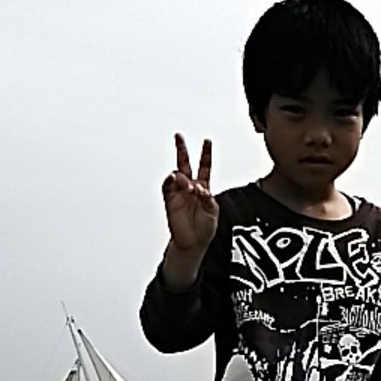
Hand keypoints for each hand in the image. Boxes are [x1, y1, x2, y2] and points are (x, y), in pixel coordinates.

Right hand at [162, 134, 218, 252]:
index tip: (207, 141)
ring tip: (189, 188)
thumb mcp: (213, 212)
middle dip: (181, 149)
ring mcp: (179, 193)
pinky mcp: (170, 200)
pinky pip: (167, 186)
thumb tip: (199, 188)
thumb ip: (208, 198)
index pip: (204, 167)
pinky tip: (173, 179)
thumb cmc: (204, 229)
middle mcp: (190, 188)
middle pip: (185, 164)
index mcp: (203, 189)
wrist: (192, 243)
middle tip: (178, 137)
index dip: (205, 154)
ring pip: (177, 175)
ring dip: (183, 178)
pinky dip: (170, 180)